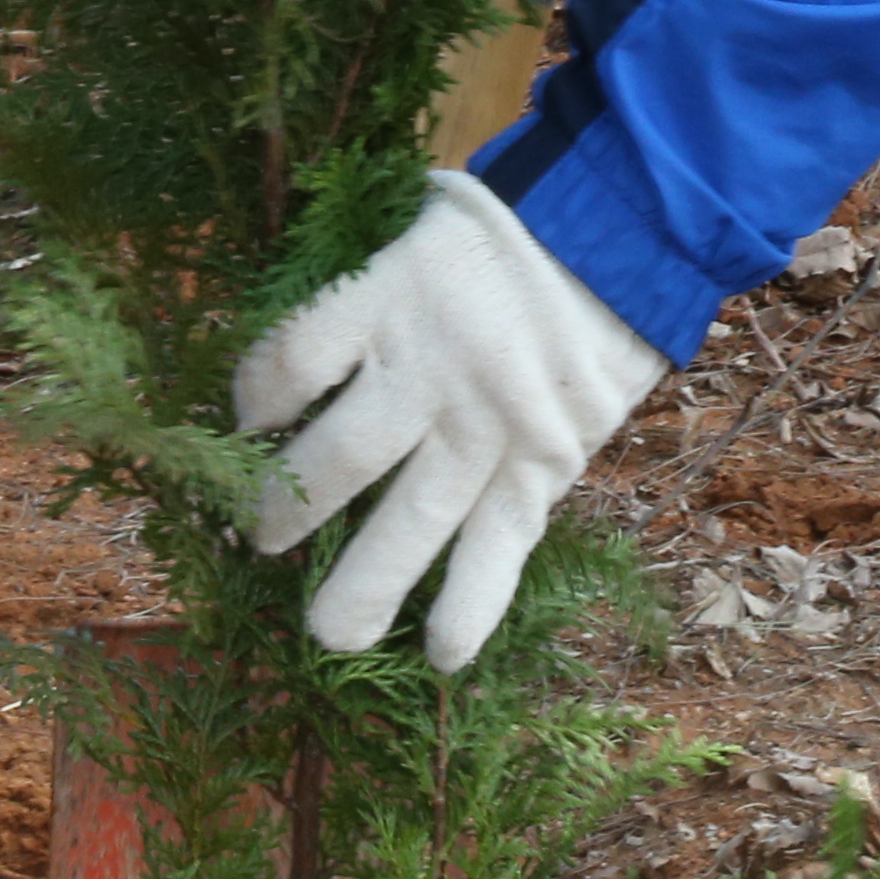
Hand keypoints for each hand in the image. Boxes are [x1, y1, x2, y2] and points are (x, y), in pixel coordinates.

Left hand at [235, 169, 663, 669]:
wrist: (628, 229)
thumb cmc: (514, 227)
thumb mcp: (425, 224)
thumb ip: (368, 286)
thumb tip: (303, 349)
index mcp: (391, 295)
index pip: (292, 359)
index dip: (255, 396)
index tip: (250, 416)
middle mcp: (431, 368)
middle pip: (336, 459)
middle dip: (286, 510)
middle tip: (262, 538)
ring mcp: (489, 425)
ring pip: (411, 522)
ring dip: (362, 587)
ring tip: (328, 633)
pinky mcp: (542, 464)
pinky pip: (499, 546)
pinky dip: (472, 605)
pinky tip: (442, 654)